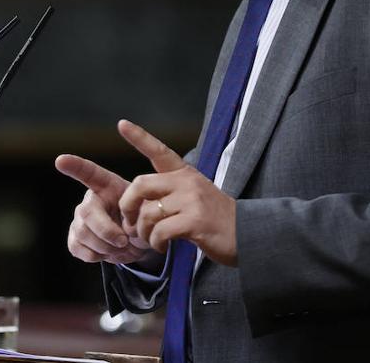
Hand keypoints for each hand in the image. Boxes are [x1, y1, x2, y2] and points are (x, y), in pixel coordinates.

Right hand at [55, 152, 153, 264]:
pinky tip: (106, 253)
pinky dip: (94, 255)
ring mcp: (80, 219)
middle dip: (106, 231)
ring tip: (120, 248)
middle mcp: (90, 199)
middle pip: (86, 212)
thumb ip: (139, 213)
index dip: (74, 166)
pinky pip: (76, 247)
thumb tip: (127, 227)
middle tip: (124, 241)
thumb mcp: (148, 209)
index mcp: (108, 185)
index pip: (89, 172)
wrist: (137, 241)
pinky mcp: (75, 238)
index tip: (61, 160)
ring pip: (82, 233)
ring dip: (104, 246)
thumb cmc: (142, 218)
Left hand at [116, 119, 237, 265]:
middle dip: (127, 205)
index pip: (159, 151)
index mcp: (185, 173)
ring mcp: (192, 201)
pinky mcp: (195, 221)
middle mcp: (187, 182)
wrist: (248, 235)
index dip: (139, 137)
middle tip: (130, 223)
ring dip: (143, 232)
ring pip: (148, 213)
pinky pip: (160, 231)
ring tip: (151, 240)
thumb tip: (136, 210)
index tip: (122, 124)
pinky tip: (162, 247)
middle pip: (141, 184)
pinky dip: (155, 243)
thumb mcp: (194, 197)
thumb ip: (169, 196)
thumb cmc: (216, 220)